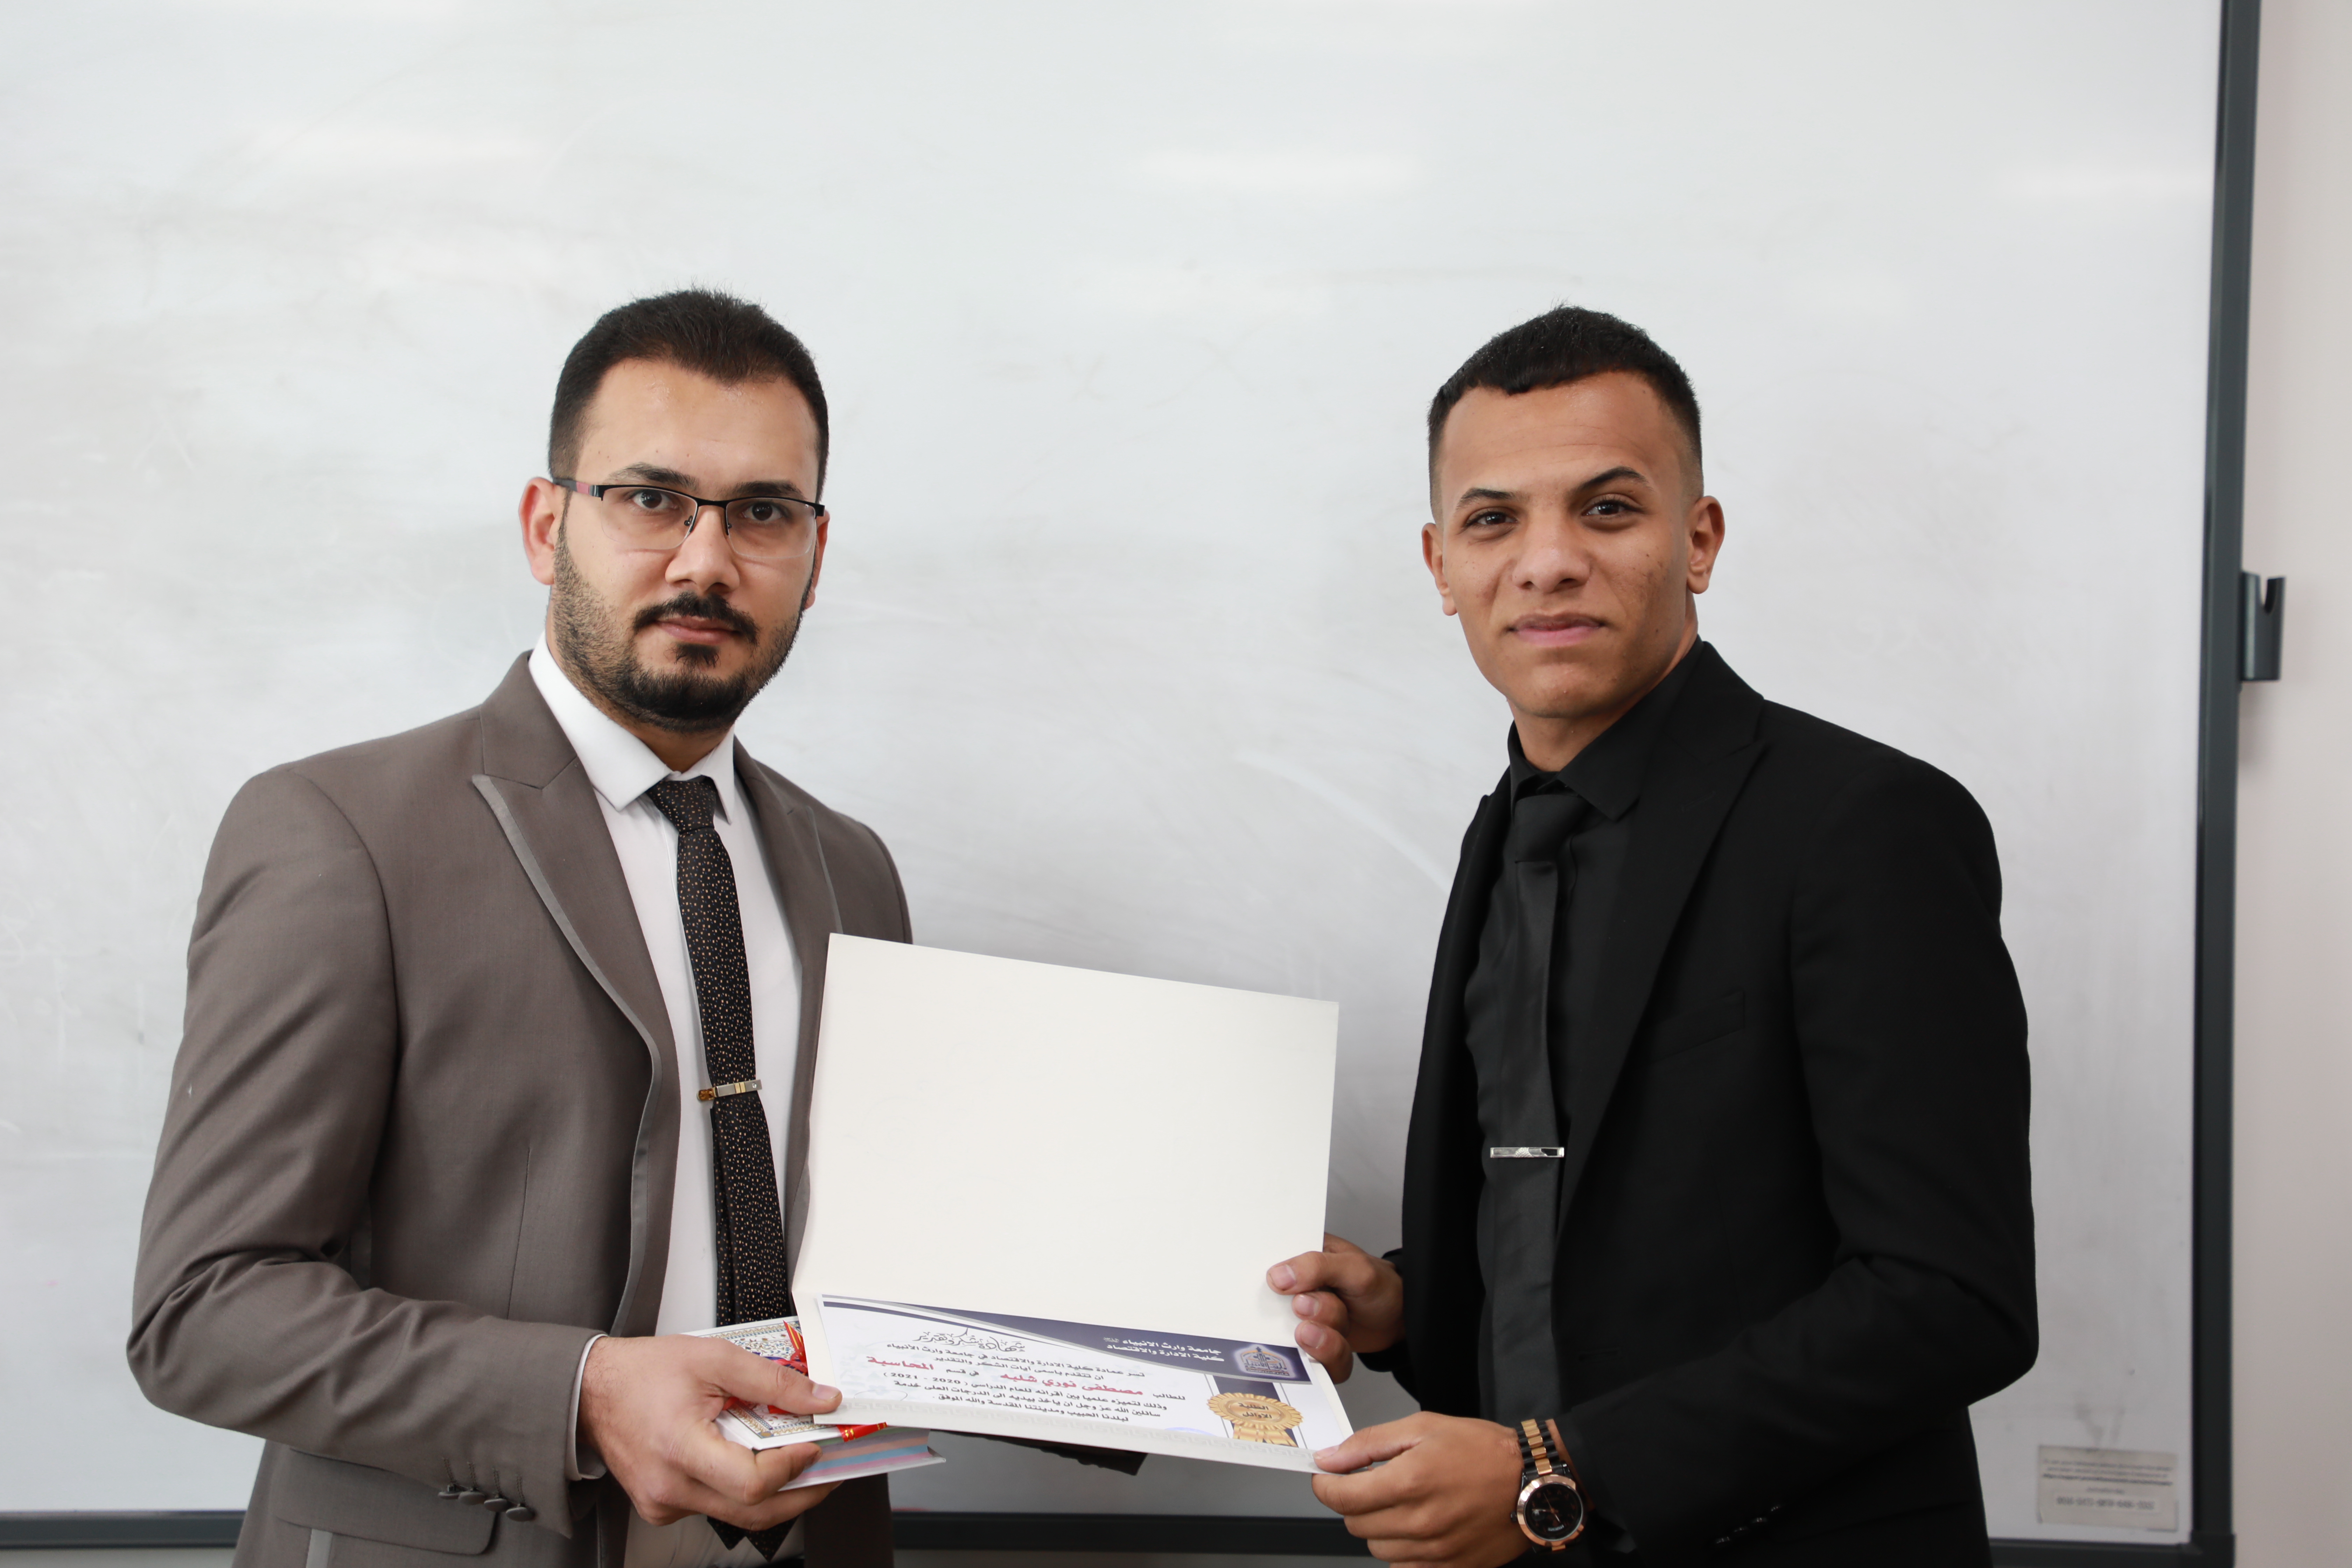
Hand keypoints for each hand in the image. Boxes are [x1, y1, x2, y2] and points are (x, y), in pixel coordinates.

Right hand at [579, 1334, 842, 1529]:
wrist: (592, 1390)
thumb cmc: (643, 1372)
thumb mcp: (715, 1358)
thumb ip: (773, 1380)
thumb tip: (820, 1398)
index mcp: (680, 1449)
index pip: (752, 1483)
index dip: (793, 1468)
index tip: (815, 1445)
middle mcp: (670, 1488)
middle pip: (753, 1512)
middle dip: (801, 1493)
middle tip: (827, 1469)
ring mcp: (665, 1503)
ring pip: (737, 1514)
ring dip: (774, 1492)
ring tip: (796, 1460)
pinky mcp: (663, 1506)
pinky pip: (714, 1507)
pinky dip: (740, 1490)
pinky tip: (750, 1461)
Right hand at [1267, 1233, 1402, 1382]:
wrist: (1401, 1316)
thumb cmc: (1379, 1284)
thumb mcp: (1354, 1267)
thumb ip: (1317, 1267)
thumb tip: (1278, 1276)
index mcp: (1302, 1261)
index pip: (1268, 1267)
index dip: (1264, 1279)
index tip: (1274, 1287)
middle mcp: (1299, 1293)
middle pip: (1278, 1309)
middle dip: (1296, 1312)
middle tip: (1304, 1307)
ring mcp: (1308, 1321)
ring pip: (1297, 1339)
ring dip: (1313, 1336)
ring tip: (1319, 1331)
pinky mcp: (1319, 1346)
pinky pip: (1317, 1361)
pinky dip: (1327, 1357)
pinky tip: (1336, 1345)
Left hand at [1310, 1412, 1527, 1566]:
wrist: (1531, 1482)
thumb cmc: (1482, 1450)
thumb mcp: (1422, 1427)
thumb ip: (1369, 1444)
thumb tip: (1329, 1458)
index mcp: (1409, 1482)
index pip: (1340, 1497)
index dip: (1325, 1485)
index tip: (1326, 1476)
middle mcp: (1419, 1522)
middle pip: (1355, 1524)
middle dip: (1354, 1502)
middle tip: (1372, 1483)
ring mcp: (1434, 1551)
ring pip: (1376, 1548)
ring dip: (1378, 1526)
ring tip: (1401, 1503)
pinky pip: (1403, 1567)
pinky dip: (1401, 1549)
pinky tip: (1416, 1527)